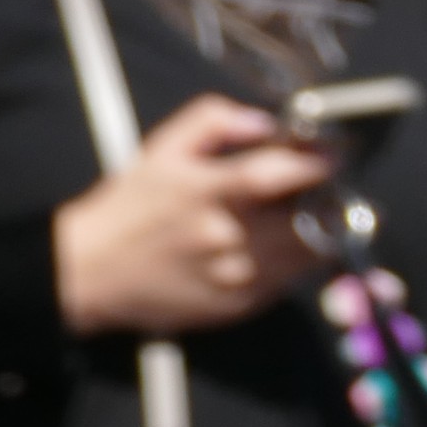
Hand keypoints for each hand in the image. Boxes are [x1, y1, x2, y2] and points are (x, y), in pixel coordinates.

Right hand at [52, 96, 332, 336]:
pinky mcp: (243, 304)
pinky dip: (300, 261)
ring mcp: (238, 274)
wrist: (92, 271)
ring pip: (307, 254)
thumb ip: (211, 122)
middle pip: (305, 219)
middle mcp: (228, 236)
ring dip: (323, 233)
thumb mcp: (160, 150)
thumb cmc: (129, 207)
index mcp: (206, 190)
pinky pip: (290, 281)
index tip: (334, 156)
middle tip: (332, 189)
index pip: (275, 173)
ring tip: (317, 215)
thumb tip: (263, 121)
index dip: (313, 163)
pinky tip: (288, 245)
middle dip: (328, 202)